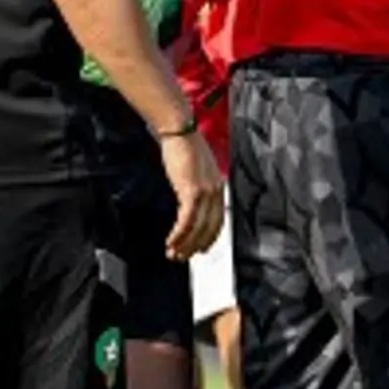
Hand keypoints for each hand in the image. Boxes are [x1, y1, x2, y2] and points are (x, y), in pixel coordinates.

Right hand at [159, 132, 224, 260]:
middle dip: (195, 246)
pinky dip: (179, 234)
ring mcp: (206, 191)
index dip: (209, 237)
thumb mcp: (194, 169)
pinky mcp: (193, 190)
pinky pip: (187, 220)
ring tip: (172, 254)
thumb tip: (190, 200)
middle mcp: (216, 190)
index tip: (200, 250)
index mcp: (218, 186)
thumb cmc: (183, 148)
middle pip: (209, 227)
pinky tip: (170, 242)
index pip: (218, 219)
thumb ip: (196, 185)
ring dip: (184, 244)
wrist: (180, 131)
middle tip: (181, 258)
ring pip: (198, 227)